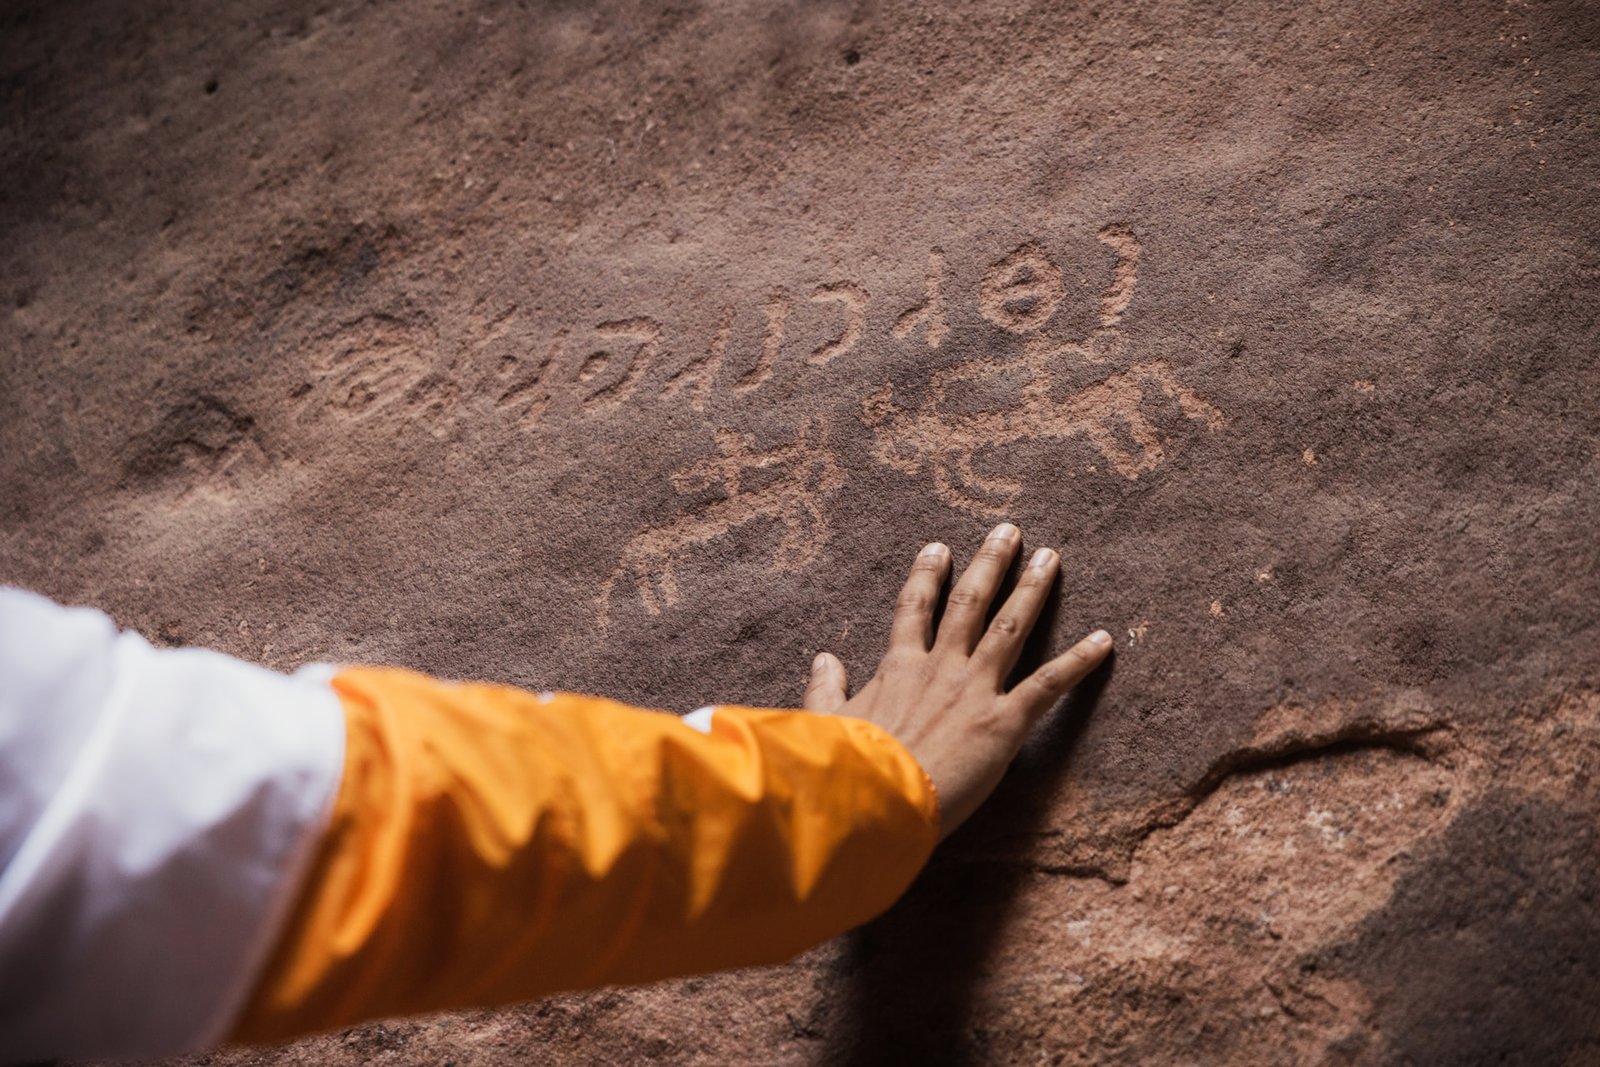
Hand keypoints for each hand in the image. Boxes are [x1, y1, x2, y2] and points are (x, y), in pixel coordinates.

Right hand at [803, 523, 1111, 839]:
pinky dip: (1079, 661)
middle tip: (1009, 532)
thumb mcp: (828, 722)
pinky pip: (1049, 683)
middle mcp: (941, 667)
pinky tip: (1105, 640)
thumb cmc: (848, 768)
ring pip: (1010, 626)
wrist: (875, 800)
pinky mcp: (1004, 721)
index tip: (938, 547)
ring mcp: (975, 689)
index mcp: (898, 667)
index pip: (914, 608)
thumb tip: (823, 660)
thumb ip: (826, 689)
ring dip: (1033, 590)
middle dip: (990, 563)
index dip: (927, 575)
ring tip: (1051, 558)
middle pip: (969, 603)